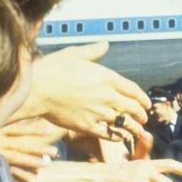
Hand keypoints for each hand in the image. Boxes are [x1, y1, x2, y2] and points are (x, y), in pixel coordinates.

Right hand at [0, 117, 62, 181]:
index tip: (50, 130)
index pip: (18, 129)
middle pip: (21, 145)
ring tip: (47, 164)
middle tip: (55, 152)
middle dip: (39, 149)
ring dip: (32, 162)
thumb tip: (13, 105)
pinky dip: (18, 176)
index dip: (34, 130)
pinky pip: (5, 172)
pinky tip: (31, 180)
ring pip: (15, 158)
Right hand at [27, 42, 150, 140]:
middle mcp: (107, 95)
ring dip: (134, 128)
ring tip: (138, 131)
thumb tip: (105, 44)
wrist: (35, 88)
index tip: (147, 104)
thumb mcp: (74, 54)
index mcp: (107, 77)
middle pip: (133, 108)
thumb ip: (92, 51)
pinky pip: (109, 134)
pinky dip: (117, 136)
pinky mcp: (87, 125)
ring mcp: (98, 112)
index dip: (143, 99)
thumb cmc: (52, 69)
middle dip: (141, 115)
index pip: (134, 90)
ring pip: (124, 123)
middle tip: (144, 118)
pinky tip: (121, 137)